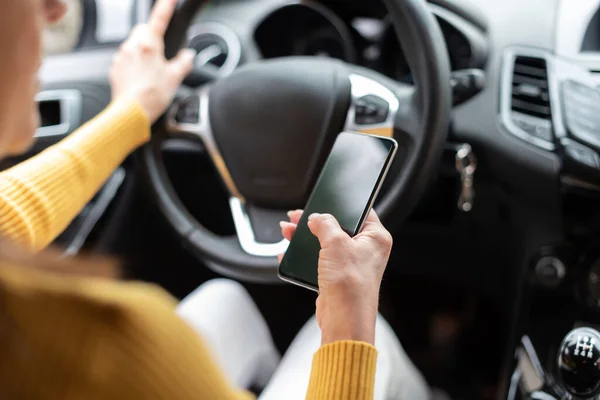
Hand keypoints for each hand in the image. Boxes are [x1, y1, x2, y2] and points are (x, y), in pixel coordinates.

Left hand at [109, 0, 194, 122]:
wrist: (131, 114)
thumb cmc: (152, 97)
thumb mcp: (175, 79)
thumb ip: (184, 63)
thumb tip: (187, 56)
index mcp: (149, 45)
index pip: (159, 19)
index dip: (166, 6)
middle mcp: (132, 47)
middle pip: (143, 30)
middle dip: (152, 36)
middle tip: (162, 53)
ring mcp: (121, 58)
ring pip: (133, 44)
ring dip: (142, 52)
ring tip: (152, 72)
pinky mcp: (115, 69)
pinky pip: (125, 59)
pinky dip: (133, 64)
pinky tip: (141, 79)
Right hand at [279, 210, 392, 345]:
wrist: (344, 319)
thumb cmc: (350, 284)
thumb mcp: (336, 242)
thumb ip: (325, 224)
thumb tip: (317, 218)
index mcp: (376, 237)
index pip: (360, 211)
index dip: (339, 204)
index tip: (323, 200)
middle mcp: (367, 250)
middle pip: (338, 226)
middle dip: (315, 222)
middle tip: (298, 216)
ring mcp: (352, 264)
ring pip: (326, 243)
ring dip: (306, 237)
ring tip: (288, 231)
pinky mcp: (338, 277)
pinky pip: (319, 260)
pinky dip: (305, 255)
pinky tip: (289, 251)